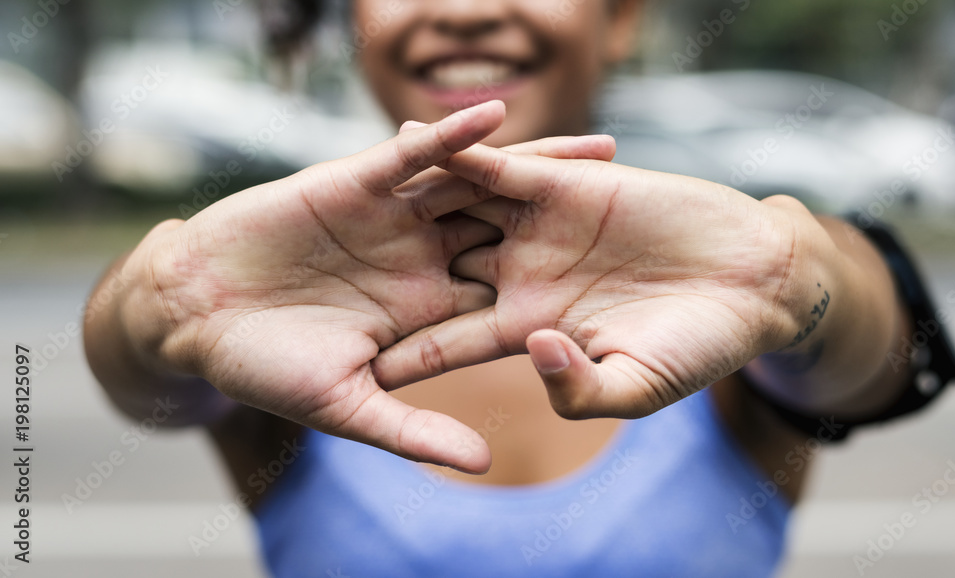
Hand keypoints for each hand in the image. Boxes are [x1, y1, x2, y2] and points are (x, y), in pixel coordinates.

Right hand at [117, 101, 615, 471]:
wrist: (196, 314)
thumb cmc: (266, 369)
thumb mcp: (347, 406)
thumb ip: (415, 430)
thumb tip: (486, 462)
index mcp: (430, 311)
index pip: (514, 296)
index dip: (573, 294)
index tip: (633, 292)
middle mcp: (423, 260)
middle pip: (517, 233)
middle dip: (578, 220)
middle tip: (646, 209)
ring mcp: (394, 220)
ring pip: (479, 185)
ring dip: (537, 166)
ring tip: (603, 151)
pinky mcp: (355, 184)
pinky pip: (412, 156)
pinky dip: (451, 139)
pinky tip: (497, 121)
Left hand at [374, 147, 833, 419]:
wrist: (751, 280)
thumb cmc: (698, 347)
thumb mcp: (636, 388)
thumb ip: (580, 388)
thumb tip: (536, 351)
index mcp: (528, 330)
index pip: (447, 344)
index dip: (399, 356)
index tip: (342, 367)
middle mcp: (521, 275)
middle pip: (431, 273)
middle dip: (377, 274)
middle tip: (311, 277)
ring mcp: (537, 227)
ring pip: (451, 212)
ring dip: (398, 204)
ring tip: (335, 198)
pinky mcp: (561, 183)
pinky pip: (495, 165)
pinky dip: (455, 153)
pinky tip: (403, 143)